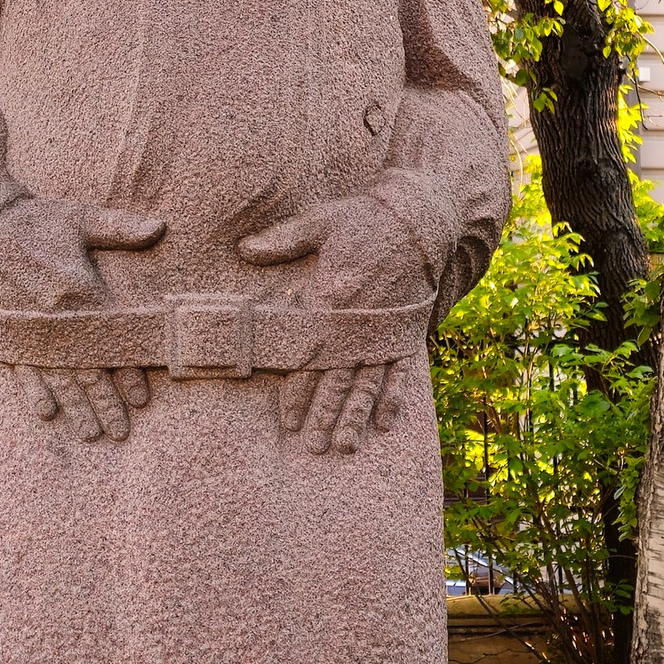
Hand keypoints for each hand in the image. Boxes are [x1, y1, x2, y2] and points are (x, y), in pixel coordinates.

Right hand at [0, 195, 164, 443]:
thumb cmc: (36, 220)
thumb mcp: (80, 218)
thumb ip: (121, 228)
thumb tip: (160, 228)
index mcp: (79, 292)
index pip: (112, 342)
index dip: (128, 372)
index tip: (142, 397)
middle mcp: (56, 318)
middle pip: (86, 370)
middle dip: (104, 403)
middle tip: (120, 432)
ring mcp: (30, 329)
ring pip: (57, 377)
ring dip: (74, 407)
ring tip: (91, 433)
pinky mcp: (8, 331)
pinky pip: (22, 368)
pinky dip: (33, 391)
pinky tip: (46, 414)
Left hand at [237, 192, 432, 457]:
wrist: (419, 217)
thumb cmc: (364, 218)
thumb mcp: (320, 222)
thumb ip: (282, 240)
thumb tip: (244, 250)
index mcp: (334, 298)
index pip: (311, 356)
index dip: (299, 391)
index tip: (289, 420)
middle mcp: (359, 322)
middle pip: (338, 379)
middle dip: (324, 415)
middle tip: (313, 447)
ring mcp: (386, 329)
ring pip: (368, 382)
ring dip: (356, 416)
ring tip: (345, 446)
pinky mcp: (407, 329)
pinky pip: (401, 370)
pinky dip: (394, 397)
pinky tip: (387, 423)